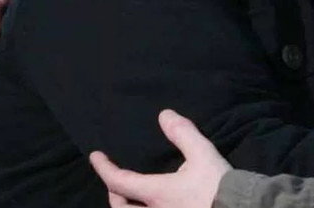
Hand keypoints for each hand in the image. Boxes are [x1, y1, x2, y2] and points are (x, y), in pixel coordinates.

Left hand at [89, 110, 229, 207]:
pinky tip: (155, 206)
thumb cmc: (219, 186)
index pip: (119, 181)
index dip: (104, 168)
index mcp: (156, 193)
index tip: (95, 155)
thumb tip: (164, 115)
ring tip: (132, 199)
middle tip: (115, 183)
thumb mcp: (202, 154)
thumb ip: (182, 133)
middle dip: (114, 196)